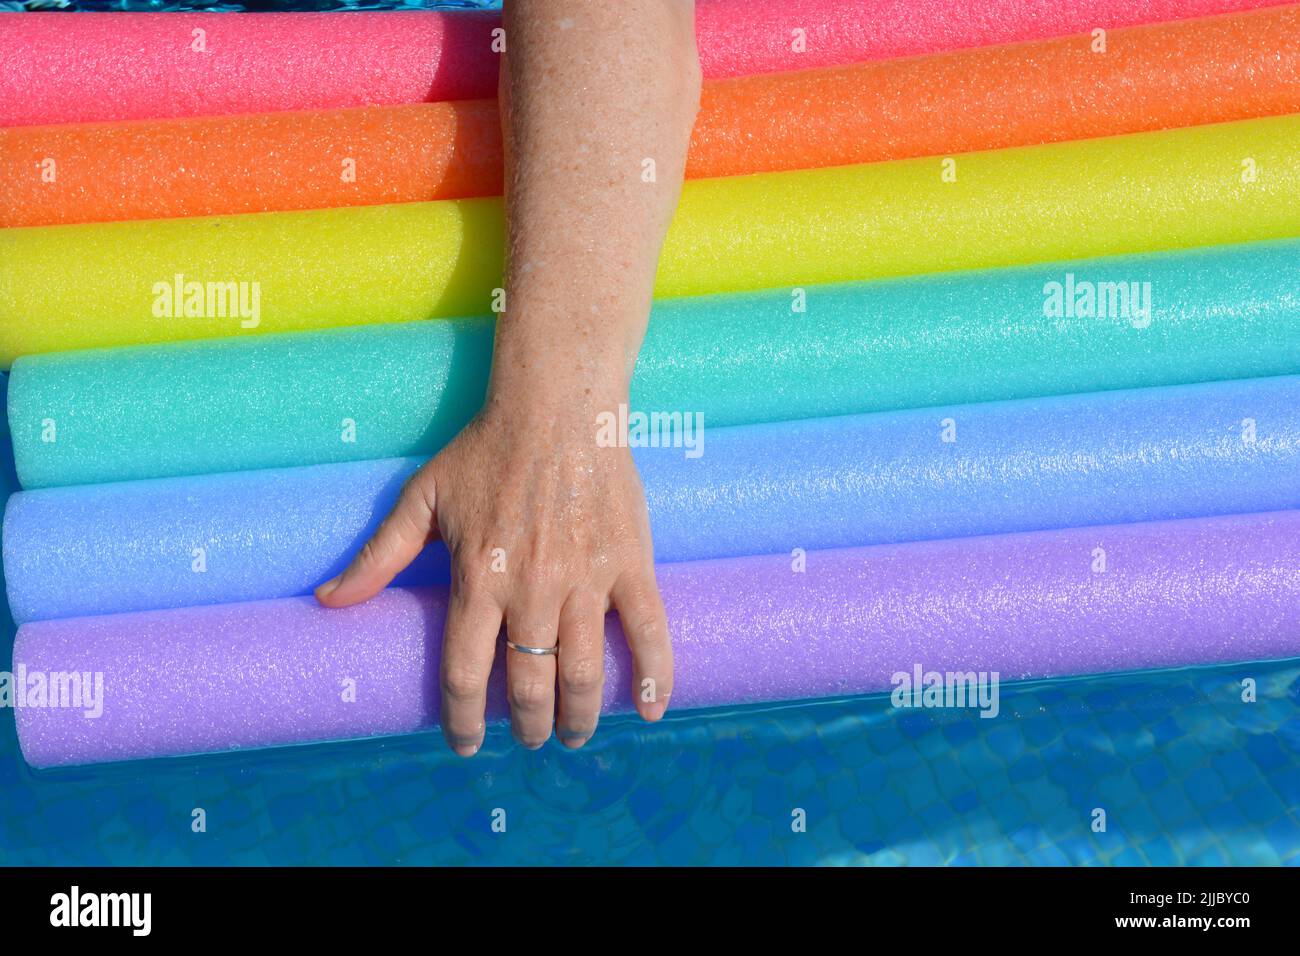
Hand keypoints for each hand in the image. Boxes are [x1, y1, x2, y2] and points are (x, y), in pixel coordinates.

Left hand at [315, 385, 671, 754]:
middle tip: (530, 737)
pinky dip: (654, 676)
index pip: (466, 675)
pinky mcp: (630, 563)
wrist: (557, 404)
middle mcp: (532, 589)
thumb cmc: (485, 448)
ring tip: (573, 734)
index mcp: (479, 579)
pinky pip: (648, 631)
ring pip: (583, 673)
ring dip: (578, 718)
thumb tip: (328, 600)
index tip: (467, 743)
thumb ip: (378, 556)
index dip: (465, 721)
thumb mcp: (423, 499)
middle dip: (528, 727)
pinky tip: (650, 709)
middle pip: (529, 687)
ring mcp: (586, 579)